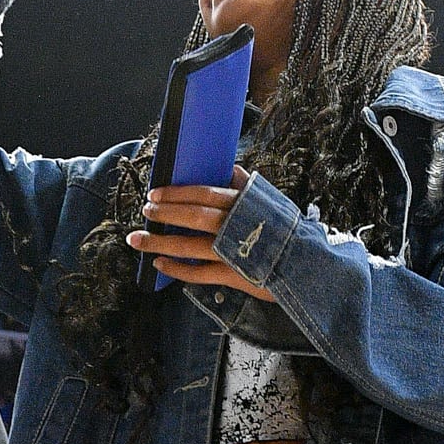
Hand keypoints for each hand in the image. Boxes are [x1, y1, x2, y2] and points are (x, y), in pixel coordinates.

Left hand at [127, 167, 274, 298]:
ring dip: (159, 242)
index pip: (204, 193)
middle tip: (145, 212)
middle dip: (164, 214)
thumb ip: (248, 187)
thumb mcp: (271, 203)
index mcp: (243, 204)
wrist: (307, 266)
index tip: (155, 193)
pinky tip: (159, 264)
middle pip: (192, 217)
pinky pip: (198, 273)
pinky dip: (176, 269)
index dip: (177, 193)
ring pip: (188, 246)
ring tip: (137, 240)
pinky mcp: (232, 275)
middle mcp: (235, 226)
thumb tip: (232, 168)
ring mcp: (232, 252)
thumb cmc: (288, 233)